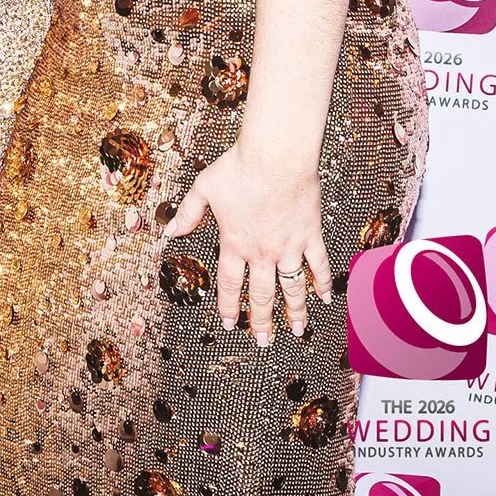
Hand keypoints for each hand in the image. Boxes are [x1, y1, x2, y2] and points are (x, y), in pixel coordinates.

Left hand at [163, 141, 332, 342]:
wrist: (276, 155)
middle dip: (261, 320)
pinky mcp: (310, 235)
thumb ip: (188, 213)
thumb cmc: (240, 167)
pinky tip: (325, 297)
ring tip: (296, 330)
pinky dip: (322, 282)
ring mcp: (289, 246)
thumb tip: (170, 230)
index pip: (228, 283)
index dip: (228, 305)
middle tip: (263, 340)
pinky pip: (319, 265)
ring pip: (292, 287)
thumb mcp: (204, 188)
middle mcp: (262, 251)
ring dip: (294, 311)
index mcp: (235, 243)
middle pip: (261, 294)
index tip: (229, 322)